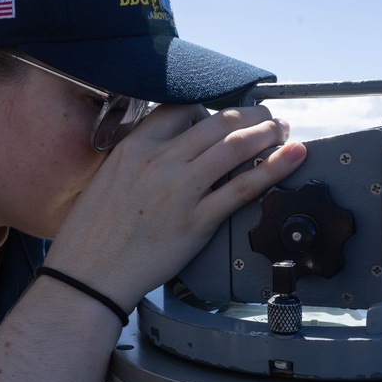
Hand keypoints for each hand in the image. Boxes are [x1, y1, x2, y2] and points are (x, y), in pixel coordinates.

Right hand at [43, 104, 306, 310]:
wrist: (88, 274)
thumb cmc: (93, 233)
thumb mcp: (108, 177)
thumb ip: (140, 157)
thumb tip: (171, 148)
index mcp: (136, 147)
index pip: (182, 109)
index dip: (212, 107)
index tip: (226, 113)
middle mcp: (160, 162)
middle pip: (217, 122)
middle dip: (251, 114)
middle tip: (267, 115)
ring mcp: (181, 190)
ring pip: (235, 147)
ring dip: (267, 133)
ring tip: (283, 130)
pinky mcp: (197, 221)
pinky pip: (242, 188)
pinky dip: (274, 169)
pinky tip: (292, 157)